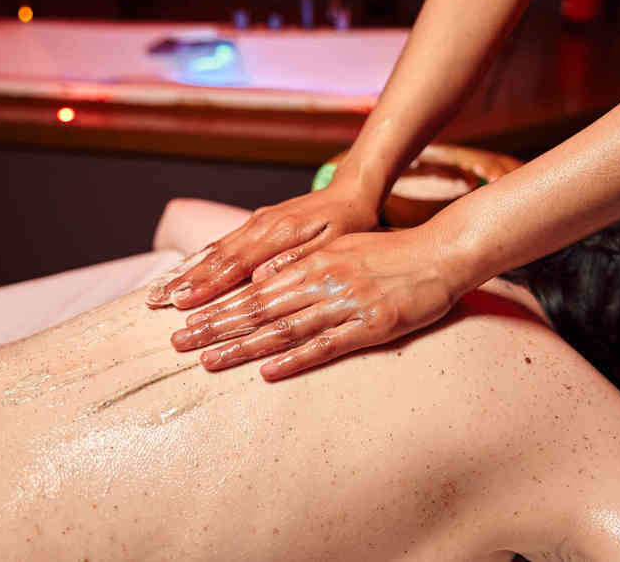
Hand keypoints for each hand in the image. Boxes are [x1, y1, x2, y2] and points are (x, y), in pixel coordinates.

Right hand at [147, 183, 378, 309]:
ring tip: (158, 292)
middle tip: (155, 303)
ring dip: (184, 272)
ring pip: (213, 250)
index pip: (235, 264)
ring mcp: (256, 223)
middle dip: (184, 282)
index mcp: (278, 233)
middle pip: (215, 258)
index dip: (207, 286)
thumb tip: (261, 278)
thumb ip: (298, 260)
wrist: (351, 190)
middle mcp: (260, 225)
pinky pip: (221, 243)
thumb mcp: (335, 242)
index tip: (182, 304)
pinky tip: (182, 272)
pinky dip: (198, 259)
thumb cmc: (349, 221)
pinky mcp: (256, 223)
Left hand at [169, 228, 459, 380]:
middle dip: (216, 326)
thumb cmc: (389, 252)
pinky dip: (296, 359)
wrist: (440, 253)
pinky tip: (268, 372)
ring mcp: (346, 304)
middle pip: (259, 308)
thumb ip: (301, 263)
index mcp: (312, 262)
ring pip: (285, 328)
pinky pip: (328, 345)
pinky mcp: (372, 326)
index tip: (186, 320)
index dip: (218, 305)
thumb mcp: (339, 248)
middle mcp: (322, 280)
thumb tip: (261, 278)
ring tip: (210, 361)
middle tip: (180, 343)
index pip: (254, 287)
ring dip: (244, 346)